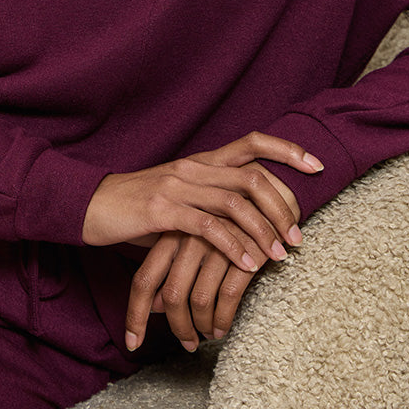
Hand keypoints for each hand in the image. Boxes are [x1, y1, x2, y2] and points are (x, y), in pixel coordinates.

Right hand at [82, 132, 319, 316]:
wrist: (91, 206)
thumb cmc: (139, 207)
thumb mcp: (181, 198)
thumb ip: (213, 203)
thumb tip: (255, 222)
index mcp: (201, 161)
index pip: (252, 143)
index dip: (287, 151)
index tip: (317, 167)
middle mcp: (193, 167)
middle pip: (252, 176)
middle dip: (283, 207)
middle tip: (298, 238)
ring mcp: (177, 186)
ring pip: (235, 202)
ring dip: (263, 231)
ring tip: (279, 258)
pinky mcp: (161, 210)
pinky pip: (207, 226)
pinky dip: (233, 246)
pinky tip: (247, 265)